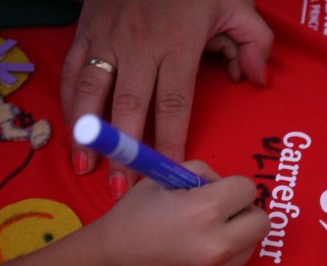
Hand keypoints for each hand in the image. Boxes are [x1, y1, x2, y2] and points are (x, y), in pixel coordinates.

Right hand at [60, 0, 272, 197]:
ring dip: (87, 133)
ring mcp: (107, 39)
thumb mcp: (235, 3)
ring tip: (84, 166)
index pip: (174, 105)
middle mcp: (138, 48)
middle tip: (121, 187)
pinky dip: (68, 103)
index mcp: (177, 46)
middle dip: (125, 151)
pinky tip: (71, 130)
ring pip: (91, 92)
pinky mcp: (85, 31)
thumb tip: (258, 79)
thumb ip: (255, 40)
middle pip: (129, 108)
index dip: (171, 143)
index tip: (170, 174)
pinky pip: (71, 71)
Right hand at [92, 161, 270, 265]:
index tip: (216, 192)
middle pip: (262, 222)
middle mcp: (216, 245)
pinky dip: (225, 255)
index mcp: (203, 211)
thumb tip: (228, 185)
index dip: (232, 187)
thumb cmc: (135, 216)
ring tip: (206, 232)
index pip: (248, 190)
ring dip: (238, 234)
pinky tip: (197, 251)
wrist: (112, 263)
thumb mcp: (164, 178)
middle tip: (222, 212)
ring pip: (253, 245)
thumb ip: (203, 173)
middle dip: (245, 212)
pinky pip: (235, 264)